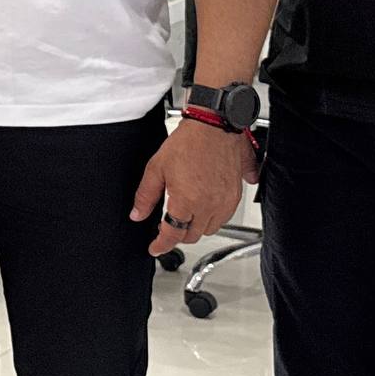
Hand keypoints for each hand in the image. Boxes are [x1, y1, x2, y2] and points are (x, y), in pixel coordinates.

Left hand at [130, 119, 252, 258]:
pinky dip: (212, 218)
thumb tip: (137, 214)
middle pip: (192, 235)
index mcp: (187, 201)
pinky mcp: (236, 195)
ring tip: (185, 215)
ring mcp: (225, 202)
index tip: (155, 248)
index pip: (172, 235)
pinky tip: (204, 207)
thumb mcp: (156, 168)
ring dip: (196, 227)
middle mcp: (209, 205)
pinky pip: (224, 218)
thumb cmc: (188, 142)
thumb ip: (146, 196)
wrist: (214, 127)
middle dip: (178, 235)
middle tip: (167, 227)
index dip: (161, 245)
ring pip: (209, 229)